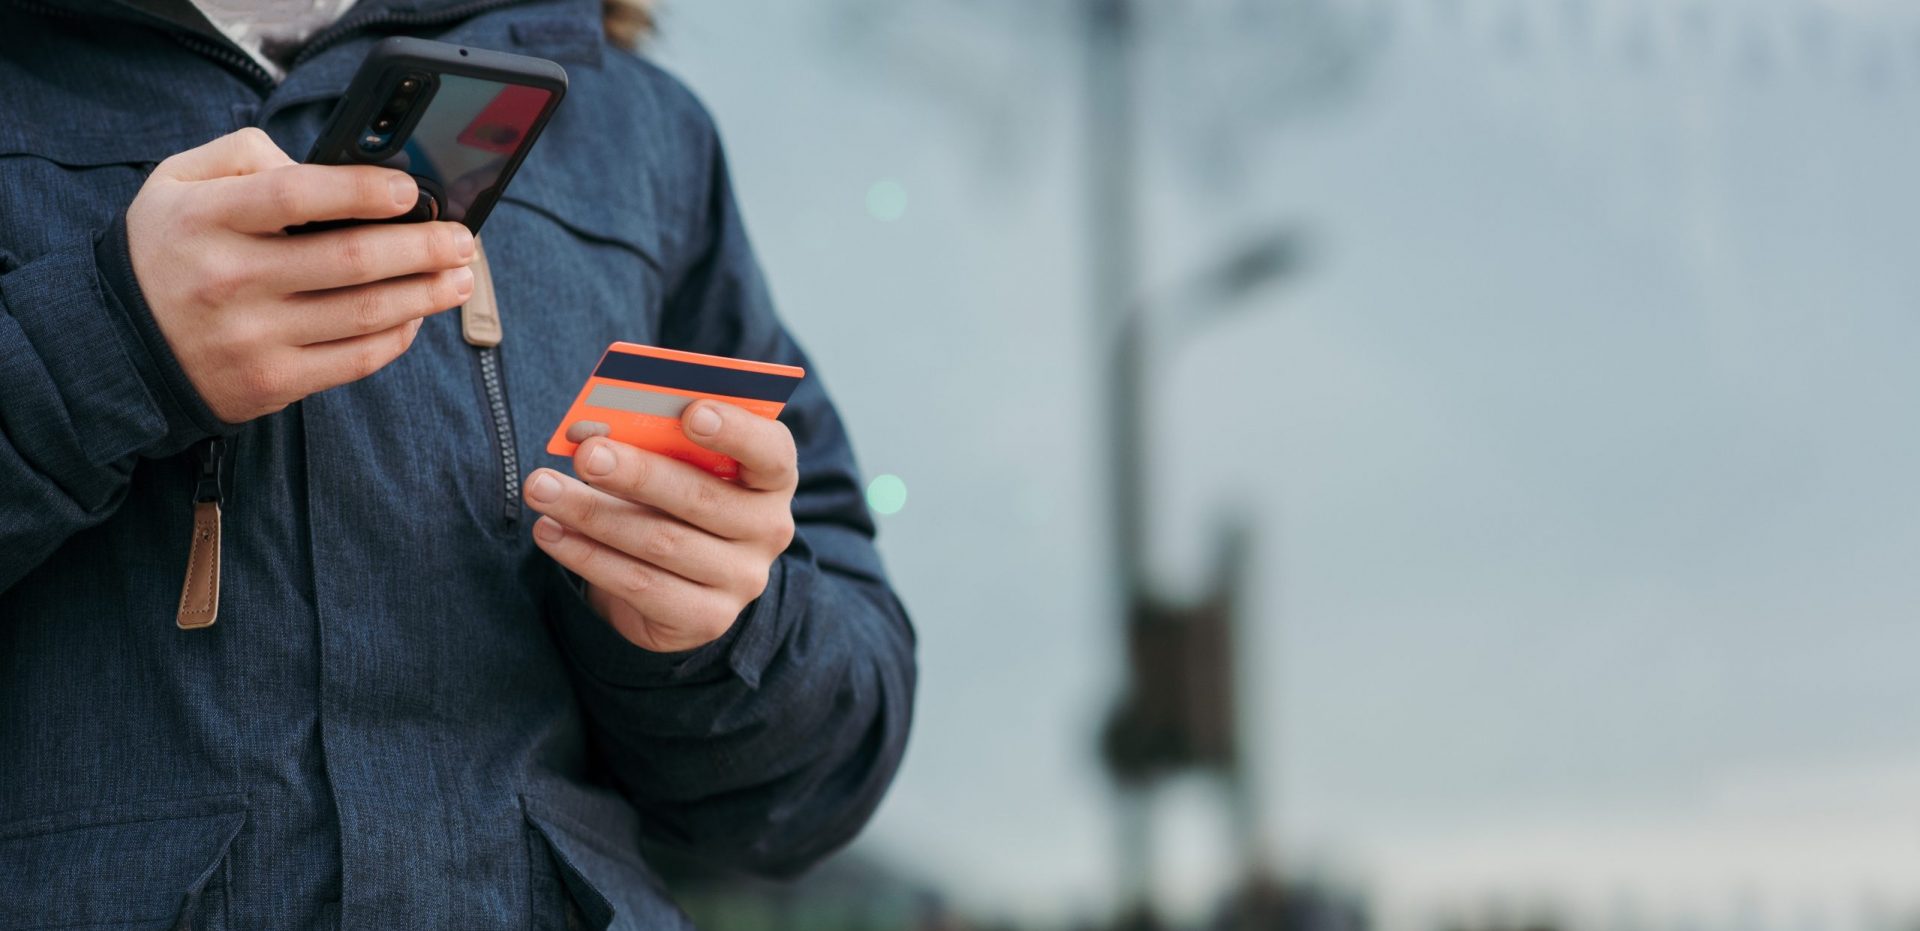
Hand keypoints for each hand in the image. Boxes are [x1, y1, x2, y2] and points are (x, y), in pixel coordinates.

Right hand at [127, 128, 475, 422]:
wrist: (116, 345)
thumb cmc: (168, 249)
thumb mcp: (180, 182)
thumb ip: (248, 156)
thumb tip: (326, 169)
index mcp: (207, 218)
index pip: (297, 195)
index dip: (363, 190)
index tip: (410, 191)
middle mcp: (229, 278)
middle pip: (350, 260)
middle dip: (423, 248)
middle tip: (463, 240)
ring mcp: (252, 336)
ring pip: (365, 313)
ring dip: (426, 293)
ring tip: (459, 277)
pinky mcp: (271, 381)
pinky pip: (355, 359)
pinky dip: (398, 336)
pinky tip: (418, 315)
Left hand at [523, 402, 799, 652]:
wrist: (679, 583)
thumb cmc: (673, 500)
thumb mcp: (673, 464)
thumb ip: (646, 441)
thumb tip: (587, 430)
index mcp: (772, 477)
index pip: (770, 452)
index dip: (735, 430)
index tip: (691, 412)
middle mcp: (769, 529)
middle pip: (702, 498)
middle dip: (637, 473)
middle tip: (586, 455)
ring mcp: (741, 579)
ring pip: (661, 543)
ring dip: (593, 514)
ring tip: (541, 488)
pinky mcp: (706, 618)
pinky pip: (639, 585)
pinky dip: (587, 556)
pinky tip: (550, 532)